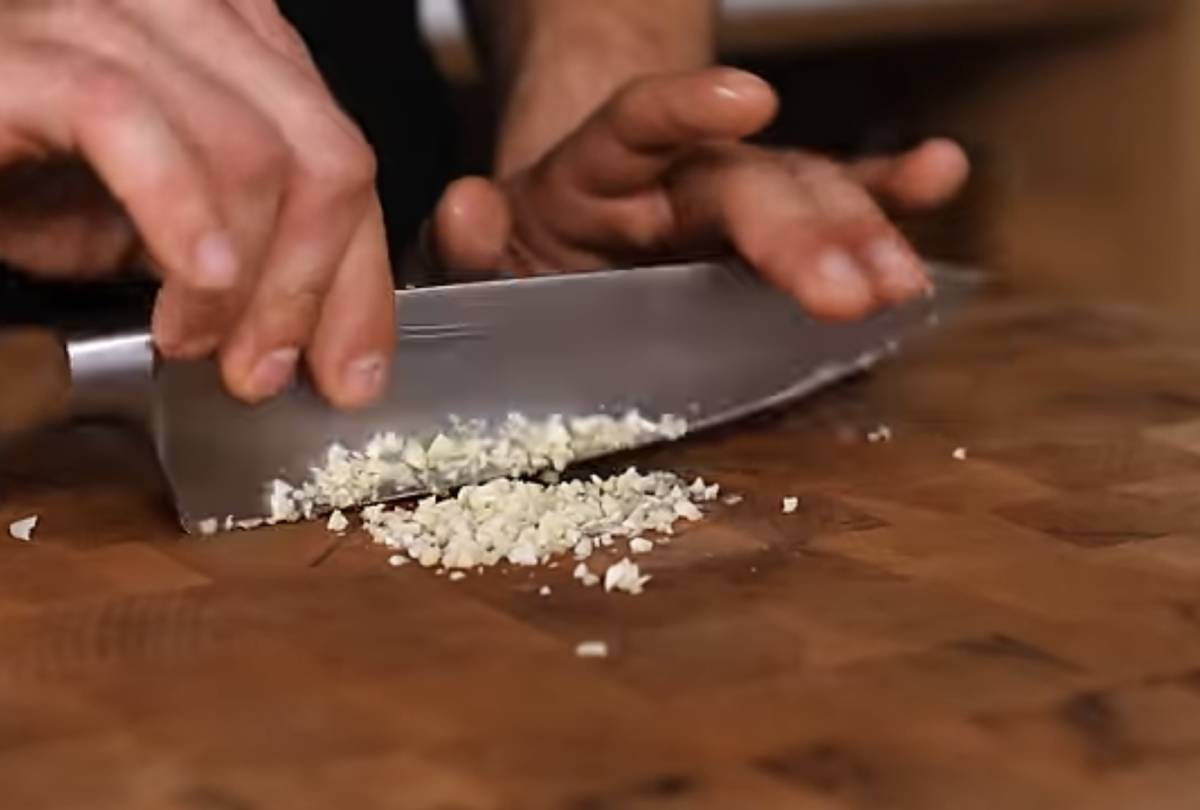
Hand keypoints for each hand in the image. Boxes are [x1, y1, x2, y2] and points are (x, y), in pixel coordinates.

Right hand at [0, 0, 392, 407]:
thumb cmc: (18, 175)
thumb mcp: (163, 226)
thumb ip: (252, 255)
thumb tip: (324, 336)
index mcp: (239, 46)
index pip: (344, 164)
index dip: (361, 281)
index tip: (352, 372)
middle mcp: (191, 14)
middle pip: (325, 156)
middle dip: (309, 287)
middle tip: (262, 369)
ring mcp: (108, 19)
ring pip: (250, 147)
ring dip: (244, 276)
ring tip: (198, 342)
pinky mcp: (27, 51)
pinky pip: (128, 121)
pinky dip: (177, 213)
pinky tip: (192, 278)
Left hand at [433, 68, 968, 319]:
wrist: (567, 225)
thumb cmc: (527, 248)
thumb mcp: (481, 247)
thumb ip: (467, 239)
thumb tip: (468, 206)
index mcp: (597, 175)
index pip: (638, 124)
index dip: (686, 112)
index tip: (746, 101)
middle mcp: (676, 175)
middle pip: (745, 183)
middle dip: (798, 232)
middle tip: (846, 289)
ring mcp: (734, 196)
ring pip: (805, 198)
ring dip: (858, 236)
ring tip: (901, 280)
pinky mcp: (772, 224)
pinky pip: (834, 201)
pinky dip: (886, 192)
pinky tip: (939, 172)